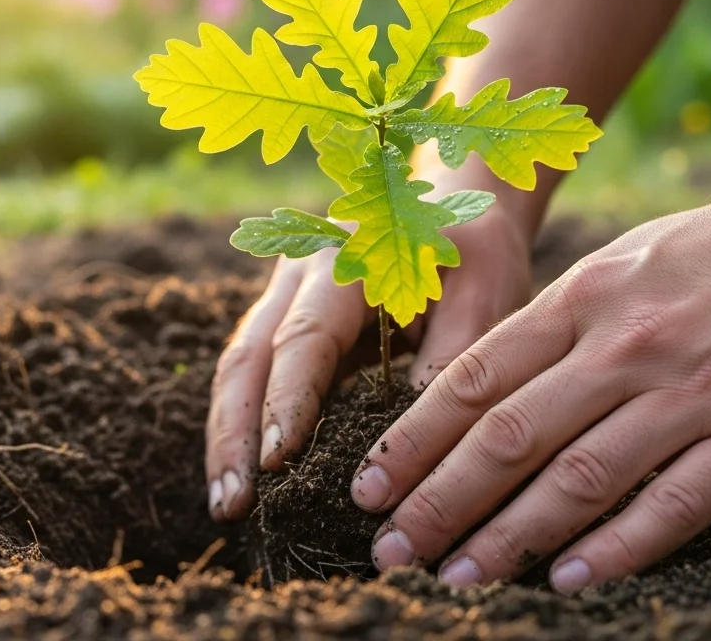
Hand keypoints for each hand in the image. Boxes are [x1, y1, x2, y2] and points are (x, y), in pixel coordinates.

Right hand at [205, 199, 534, 521]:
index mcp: (347, 259)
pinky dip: (243, 425)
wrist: (455, 205)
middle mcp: (299, 274)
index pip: (304, 337)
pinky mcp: (286, 321)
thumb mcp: (482, 301)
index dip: (286, 400)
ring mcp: (284, 296)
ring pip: (239, 367)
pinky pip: (252, 373)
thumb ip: (450, 363)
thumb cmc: (475, 254)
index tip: (275, 462)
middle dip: (235, 433)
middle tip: (233, 504)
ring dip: (228, 436)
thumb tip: (409, 447)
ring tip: (228, 505)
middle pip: (248, 355)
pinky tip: (242, 477)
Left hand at [350, 160, 710, 592]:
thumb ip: (559, 321)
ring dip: (509, 537)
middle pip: (509, 436)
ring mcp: (695, 391)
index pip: (476, 379)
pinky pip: (675, 504)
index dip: (414, 441)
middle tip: (391, 551)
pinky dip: (618, 549)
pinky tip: (568, 581)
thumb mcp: (628, 260)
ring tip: (457, 578)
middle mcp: (629, 344)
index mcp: (587, 295)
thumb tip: (480, 387)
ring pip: (579, 478)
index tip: (369, 488)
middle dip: (439, 501)